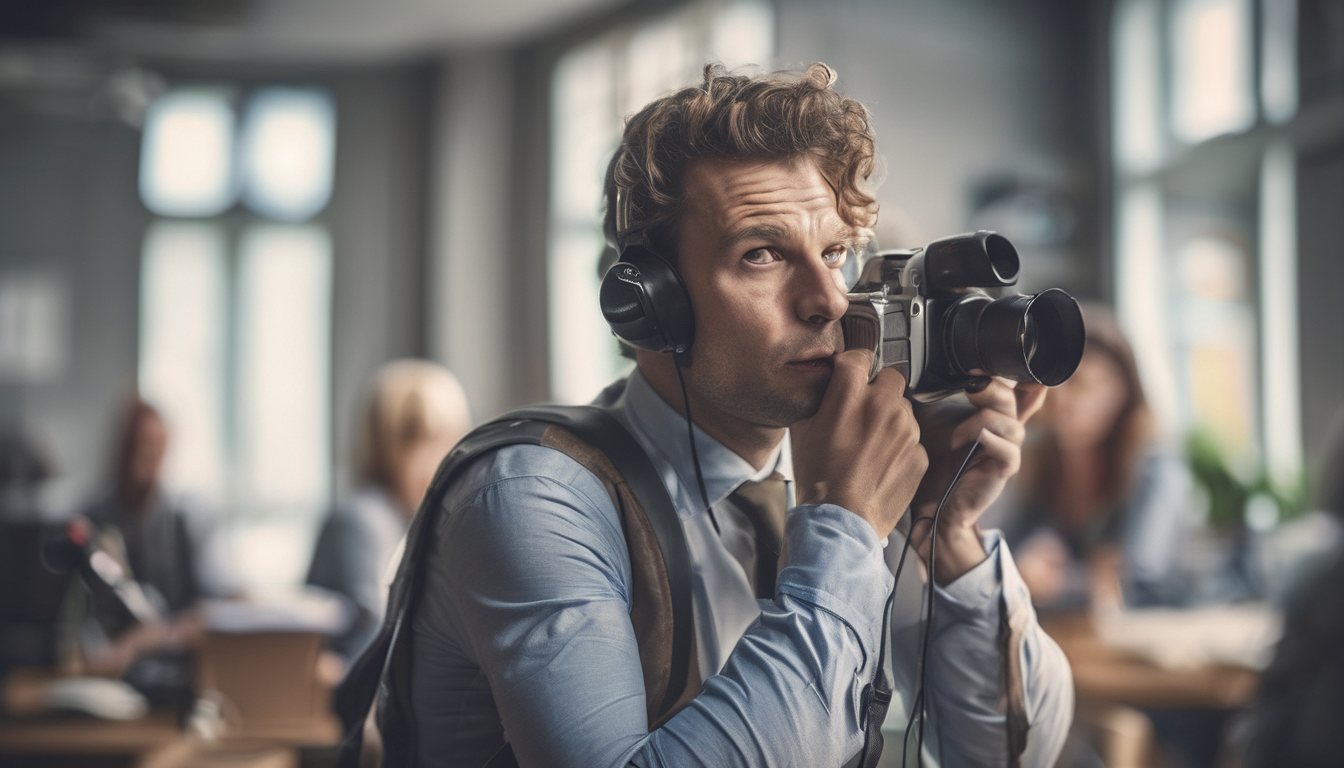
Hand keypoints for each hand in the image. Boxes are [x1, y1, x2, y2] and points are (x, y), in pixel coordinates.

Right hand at [790, 349, 928, 537]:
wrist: (840, 519)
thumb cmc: (817, 477)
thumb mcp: (802, 428)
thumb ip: (819, 398)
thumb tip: (826, 385)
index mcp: (851, 391)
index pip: (860, 355)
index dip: (853, 366)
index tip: (850, 376)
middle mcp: (883, 403)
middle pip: (890, 377)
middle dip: (878, 390)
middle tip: (862, 412)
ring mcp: (906, 429)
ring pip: (903, 409)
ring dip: (890, 419)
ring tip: (869, 446)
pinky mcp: (919, 453)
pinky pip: (911, 440)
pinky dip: (899, 447)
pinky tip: (880, 465)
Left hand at [909, 376, 1047, 582]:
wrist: (928, 503)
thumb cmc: (930, 458)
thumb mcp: (929, 414)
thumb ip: (937, 389)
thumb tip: (920, 359)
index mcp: (993, 414)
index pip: (1022, 388)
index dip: (1022, 373)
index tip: (995, 358)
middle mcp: (1005, 429)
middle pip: (1014, 396)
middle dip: (992, 385)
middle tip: (970, 379)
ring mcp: (1007, 449)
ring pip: (1008, 420)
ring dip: (979, 418)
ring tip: (954, 432)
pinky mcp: (1004, 469)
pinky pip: (1007, 447)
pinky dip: (984, 439)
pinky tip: (963, 442)